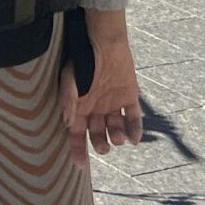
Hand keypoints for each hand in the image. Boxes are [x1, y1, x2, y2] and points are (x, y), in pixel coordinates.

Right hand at [66, 28, 143, 156]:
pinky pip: (134, 117)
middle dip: (101, 144)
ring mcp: (114, 103)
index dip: (77, 149)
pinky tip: (135, 139)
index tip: (80, 165)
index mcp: (80, 107)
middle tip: (105, 146)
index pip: (76, 134)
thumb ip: (69, 102)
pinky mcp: (130, 96)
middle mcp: (97, 108)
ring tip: (118, 138)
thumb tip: (68, 124)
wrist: (104, 40)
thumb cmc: (83, 59)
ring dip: (118, 137)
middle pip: (98, 134)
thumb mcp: (70, 80)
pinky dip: (136, 129)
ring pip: (116, 128)